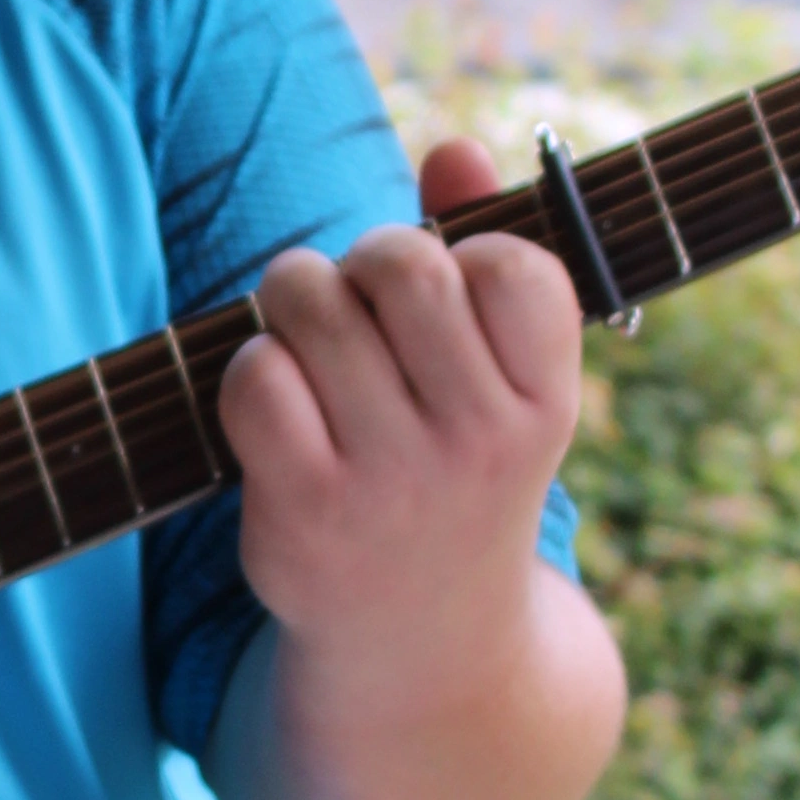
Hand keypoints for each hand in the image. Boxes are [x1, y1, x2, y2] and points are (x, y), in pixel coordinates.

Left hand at [217, 136, 622, 799]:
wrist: (421, 651)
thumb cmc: (457, 477)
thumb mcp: (502, 384)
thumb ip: (486, 252)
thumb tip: (456, 148)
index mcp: (549, 402)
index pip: (511, 263)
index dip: (462, 255)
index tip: (450, 301)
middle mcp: (482, 441)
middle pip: (399, 263)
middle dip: (361, 259)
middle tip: (358, 303)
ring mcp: (395, 479)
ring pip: (312, 303)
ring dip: (294, 303)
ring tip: (309, 344)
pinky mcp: (309, 510)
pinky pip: (254, 378)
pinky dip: (251, 374)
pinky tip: (275, 407)